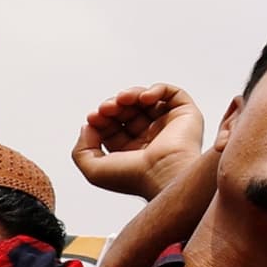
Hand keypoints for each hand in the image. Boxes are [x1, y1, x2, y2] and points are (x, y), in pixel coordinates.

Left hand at [71, 84, 206, 199]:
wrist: (164, 173)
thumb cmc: (133, 177)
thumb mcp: (93, 169)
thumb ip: (81, 149)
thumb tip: (88, 126)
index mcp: (132, 152)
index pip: (112, 126)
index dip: (101, 118)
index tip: (94, 117)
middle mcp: (150, 137)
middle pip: (128, 110)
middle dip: (114, 105)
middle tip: (107, 107)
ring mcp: (168, 125)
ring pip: (147, 100)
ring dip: (132, 94)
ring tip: (123, 98)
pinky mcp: (185, 115)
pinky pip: (172, 93)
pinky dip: (157, 89)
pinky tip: (145, 97)